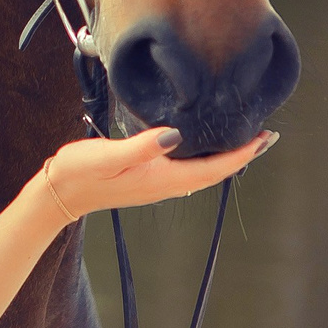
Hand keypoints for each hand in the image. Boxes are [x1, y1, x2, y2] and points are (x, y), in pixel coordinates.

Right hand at [33, 125, 277, 221]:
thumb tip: (175, 134)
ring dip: (226, 156)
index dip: (243, 154)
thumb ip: (143, 147)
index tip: (266, 138)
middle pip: (215, 171)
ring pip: (203, 171)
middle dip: (242, 154)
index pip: (214, 168)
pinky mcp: (149, 179)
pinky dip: (206, 157)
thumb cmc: (82, 172)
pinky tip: (205, 144)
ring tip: (244, 139)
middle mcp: (166, 185)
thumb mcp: (110, 156)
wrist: (60, 193)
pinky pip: (188, 169)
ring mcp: (158, 184)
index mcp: (163, 178)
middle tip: (266, 135)